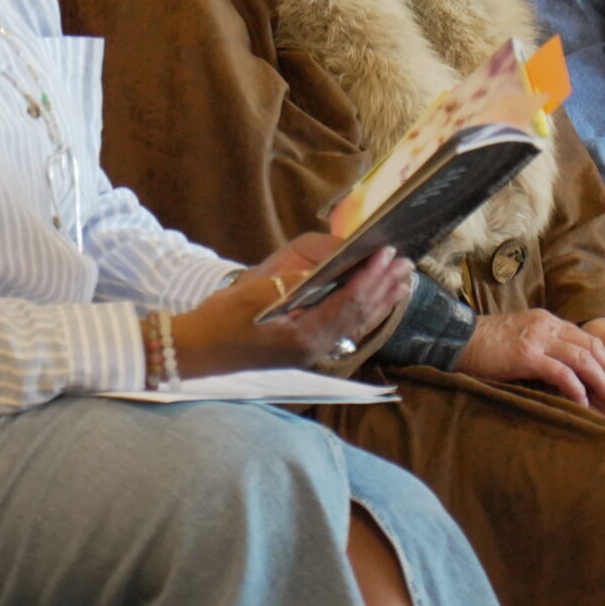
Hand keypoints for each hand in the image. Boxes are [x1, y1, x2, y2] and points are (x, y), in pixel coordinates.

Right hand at [173, 236, 412, 377]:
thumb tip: (330, 264)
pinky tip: (374, 302)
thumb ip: (296, 282)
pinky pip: (344, 328)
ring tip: (402, 281)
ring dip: (380, 300)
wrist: (198, 350)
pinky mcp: (305, 348)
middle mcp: (314, 348)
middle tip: (406, 264)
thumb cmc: (221, 320)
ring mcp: (311, 351)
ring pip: (355, 323)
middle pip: (359, 315)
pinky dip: (363, 311)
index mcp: (304, 336)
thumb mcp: (257, 294)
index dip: (370, 277)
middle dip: (383, 287)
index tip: (387, 254)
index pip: (348, 302)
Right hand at [457, 310, 604, 418]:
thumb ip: (543, 347)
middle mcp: (546, 325)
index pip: (589, 337)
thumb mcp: (520, 339)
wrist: (455, 340)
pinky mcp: (526, 355)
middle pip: (592, 346)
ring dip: (601, 380)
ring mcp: (536, 338)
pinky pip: (560, 371)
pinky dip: (575, 387)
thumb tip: (565, 371)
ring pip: (582, 357)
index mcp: (547, 321)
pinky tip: (582, 402)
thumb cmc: (485, 346)